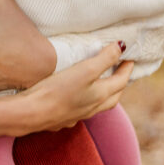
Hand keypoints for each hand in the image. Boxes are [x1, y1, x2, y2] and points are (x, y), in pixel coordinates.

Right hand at [0, 43, 133, 140]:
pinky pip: (82, 110)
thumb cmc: (59, 90)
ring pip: (99, 105)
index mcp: (101, 95)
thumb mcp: (85, 70)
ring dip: (105, 94)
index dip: (127, 68)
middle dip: (120, 83)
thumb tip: (121, 46)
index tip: (130, 58)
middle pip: (114, 97)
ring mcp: (78, 115)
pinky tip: (77, 98)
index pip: (121, 80)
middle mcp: (93, 108)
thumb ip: (104, 58)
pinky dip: (87, 102)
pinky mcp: (64, 118)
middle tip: (121, 71)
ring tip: (102, 84)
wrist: (33, 113)